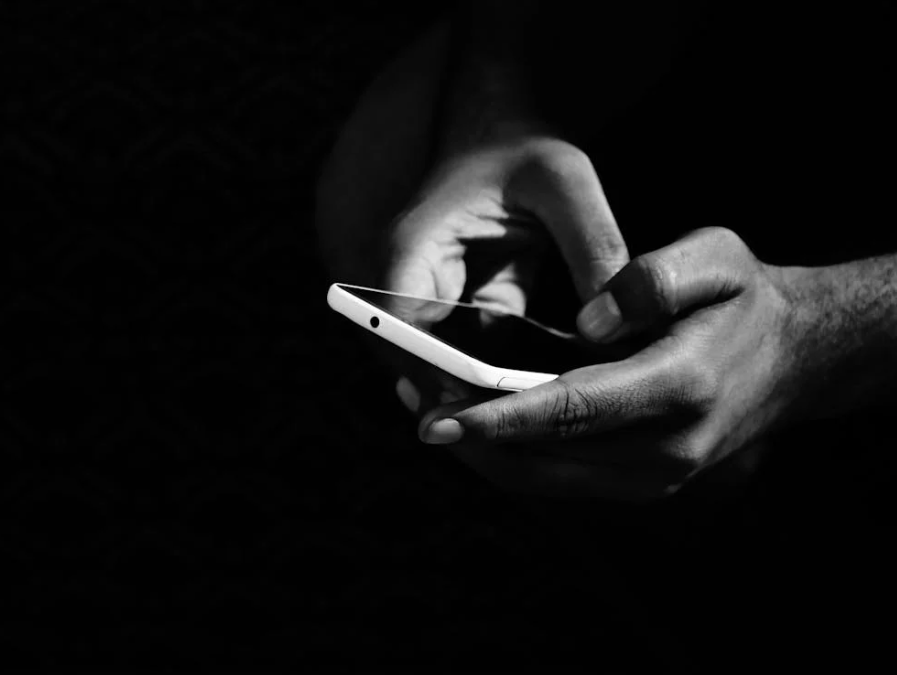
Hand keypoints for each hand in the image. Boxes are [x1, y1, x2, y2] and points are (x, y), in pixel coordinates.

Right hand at [383, 137, 628, 409]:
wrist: (505, 140)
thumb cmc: (525, 148)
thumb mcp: (564, 181)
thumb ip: (591, 244)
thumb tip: (616, 322)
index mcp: (412, 249)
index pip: (402, 328)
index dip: (437, 373)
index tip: (487, 411)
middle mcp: (412, 285)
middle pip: (421, 363)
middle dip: (467, 400)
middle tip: (529, 436)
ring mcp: (437, 307)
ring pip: (449, 372)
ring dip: (490, 398)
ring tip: (549, 431)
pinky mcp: (467, 318)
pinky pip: (479, 365)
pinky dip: (511, 384)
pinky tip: (559, 403)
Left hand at [417, 227, 799, 500]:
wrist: (794, 357)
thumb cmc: (745, 300)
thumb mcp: (718, 256)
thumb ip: (654, 278)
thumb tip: (589, 324)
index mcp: (679, 388)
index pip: (570, 410)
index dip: (497, 417)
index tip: (434, 418)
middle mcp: (666, 451)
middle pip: (543, 459)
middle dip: (469, 436)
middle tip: (410, 396)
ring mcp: (656, 478)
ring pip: (544, 480)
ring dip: (482, 450)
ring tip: (427, 405)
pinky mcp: (643, 485)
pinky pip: (560, 480)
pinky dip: (512, 455)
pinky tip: (477, 420)